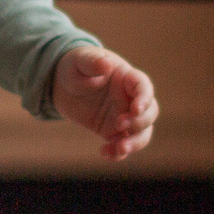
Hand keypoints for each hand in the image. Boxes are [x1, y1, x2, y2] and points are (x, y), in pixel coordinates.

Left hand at [54, 45, 157, 160]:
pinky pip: (122, 145)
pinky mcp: (112, 131)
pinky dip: (118, 153)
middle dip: (140, 122)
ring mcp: (123, 116)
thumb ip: (92, 62)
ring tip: (119, 149)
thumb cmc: (75, 66)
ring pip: (142, 133)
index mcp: (126, 78)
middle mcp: (130, 99)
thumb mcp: (79, 60)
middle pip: (150, 113)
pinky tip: (104, 153)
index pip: (144, 87)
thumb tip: (105, 64)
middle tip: (119, 125)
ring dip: (135, 143)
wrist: (62, 85)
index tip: (135, 109)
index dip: (144, 99)